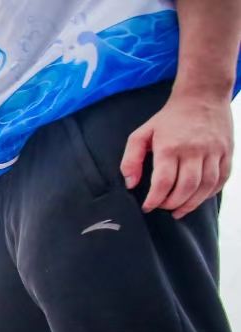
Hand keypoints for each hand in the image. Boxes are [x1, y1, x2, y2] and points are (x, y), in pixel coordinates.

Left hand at [122, 89, 233, 217]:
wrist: (203, 95)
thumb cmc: (170, 117)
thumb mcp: (142, 134)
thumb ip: (131, 159)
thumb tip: (130, 183)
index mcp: (170, 147)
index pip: (163, 182)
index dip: (154, 200)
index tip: (147, 207)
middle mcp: (194, 150)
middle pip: (186, 188)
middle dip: (172, 204)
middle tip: (162, 208)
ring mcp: (214, 151)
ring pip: (205, 186)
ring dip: (191, 204)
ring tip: (179, 210)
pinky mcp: (227, 151)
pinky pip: (222, 179)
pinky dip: (210, 193)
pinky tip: (198, 198)